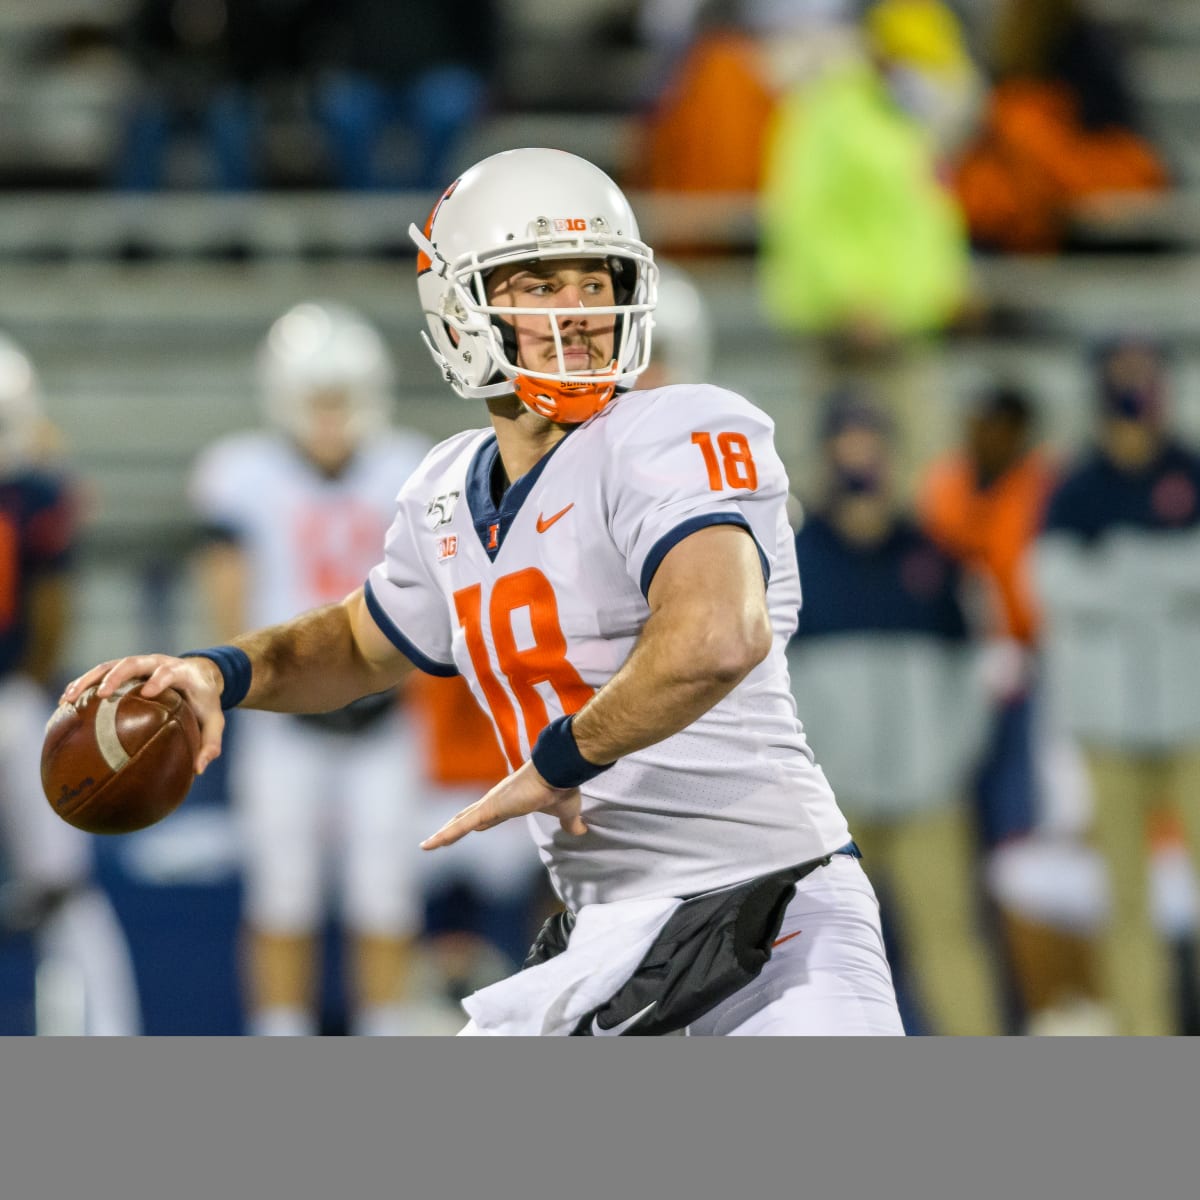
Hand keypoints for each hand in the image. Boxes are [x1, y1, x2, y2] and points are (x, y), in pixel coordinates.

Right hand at [59, 653, 226, 775]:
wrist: (201, 675)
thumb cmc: (205, 701)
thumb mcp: (215, 721)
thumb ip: (211, 743)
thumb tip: (198, 770)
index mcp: (182, 672)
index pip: (170, 671)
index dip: (160, 679)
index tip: (147, 693)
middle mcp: (158, 662)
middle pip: (134, 663)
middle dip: (117, 676)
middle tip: (101, 694)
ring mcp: (140, 664)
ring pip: (110, 665)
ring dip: (88, 679)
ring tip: (69, 698)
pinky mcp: (126, 669)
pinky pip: (101, 673)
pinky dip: (83, 684)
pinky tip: (66, 702)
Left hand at [420, 760, 587, 849]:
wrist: (559, 772)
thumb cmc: (562, 787)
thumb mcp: (567, 811)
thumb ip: (570, 822)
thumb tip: (581, 829)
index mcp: (512, 801)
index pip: (490, 815)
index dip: (480, 822)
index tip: (474, 827)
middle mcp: (497, 800)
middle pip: (469, 817)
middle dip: (454, 826)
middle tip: (440, 837)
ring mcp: (490, 804)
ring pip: (460, 822)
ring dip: (443, 834)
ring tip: (426, 845)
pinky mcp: (488, 809)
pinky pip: (460, 826)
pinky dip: (444, 835)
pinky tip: (430, 844)